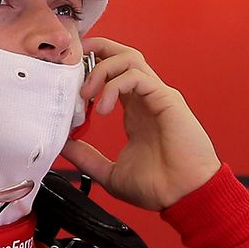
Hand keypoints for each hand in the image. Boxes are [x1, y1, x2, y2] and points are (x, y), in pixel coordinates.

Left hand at [58, 36, 220, 210]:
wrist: (185, 197)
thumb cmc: (159, 187)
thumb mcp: (109, 173)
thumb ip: (87, 157)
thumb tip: (63, 145)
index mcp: (135, 112)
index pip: (113, 75)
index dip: (90, 71)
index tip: (68, 84)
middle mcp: (145, 99)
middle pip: (122, 55)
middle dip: (96, 50)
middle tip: (73, 64)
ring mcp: (157, 96)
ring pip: (129, 58)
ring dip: (102, 68)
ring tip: (86, 93)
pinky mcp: (166, 99)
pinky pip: (137, 76)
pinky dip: (115, 86)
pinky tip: (103, 108)